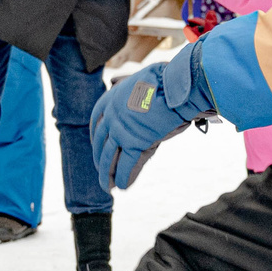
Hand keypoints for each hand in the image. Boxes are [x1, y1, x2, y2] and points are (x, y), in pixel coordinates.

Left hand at [89, 45, 215, 190]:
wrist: (174, 85)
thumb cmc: (165, 82)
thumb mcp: (142, 87)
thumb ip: (134, 99)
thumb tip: (132, 100)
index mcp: (109, 100)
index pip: (97, 125)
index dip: (96, 140)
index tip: (97, 149)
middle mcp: (110, 116)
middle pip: (100, 144)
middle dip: (100, 161)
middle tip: (102, 174)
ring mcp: (120, 130)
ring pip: (108, 157)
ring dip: (107, 175)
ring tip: (108, 187)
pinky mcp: (133, 142)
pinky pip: (125, 164)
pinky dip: (124, 177)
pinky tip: (123, 187)